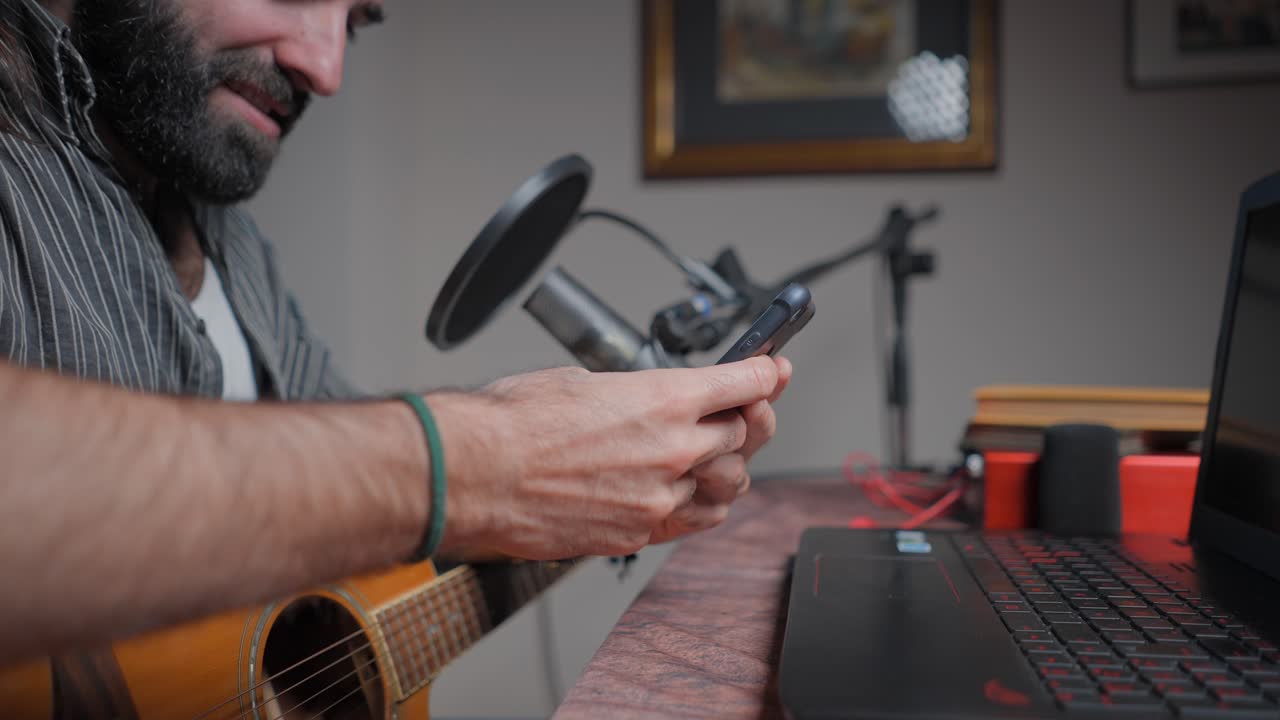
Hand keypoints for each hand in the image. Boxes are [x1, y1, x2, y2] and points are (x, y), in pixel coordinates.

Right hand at [428, 356, 783, 559]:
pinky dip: (705, 505)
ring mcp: (660, 496)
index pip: (742, 383)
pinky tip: (697, 494)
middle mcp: (672, 449)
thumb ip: (632, 394)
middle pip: (742, 433)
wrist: (475, 475)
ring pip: (728, 482)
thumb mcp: (582, 381)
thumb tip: (644, 400)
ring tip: (716, 453)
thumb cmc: (511, 423)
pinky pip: (696, 520)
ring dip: (728, 464)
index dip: (765, 373)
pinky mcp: (639, 531)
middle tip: (745, 408)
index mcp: (662, 398)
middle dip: (747, 416)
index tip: (774, 368)